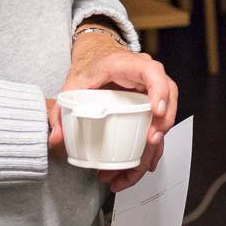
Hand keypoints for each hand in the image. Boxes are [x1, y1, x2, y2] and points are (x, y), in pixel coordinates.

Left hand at [49, 30, 179, 192]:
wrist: (97, 56)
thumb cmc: (91, 65)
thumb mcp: (72, 84)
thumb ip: (60, 111)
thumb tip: (57, 138)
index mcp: (127, 65)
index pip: (152, 72)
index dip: (159, 91)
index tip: (156, 111)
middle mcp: (145, 77)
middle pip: (168, 97)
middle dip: (161, 124)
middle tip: (151, 142)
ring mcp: (150, 91)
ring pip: (163, 117)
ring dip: (153, 146)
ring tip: (134, 168)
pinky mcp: (149, 106)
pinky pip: (155, 127)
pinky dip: (149, 149)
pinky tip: (141, 166)